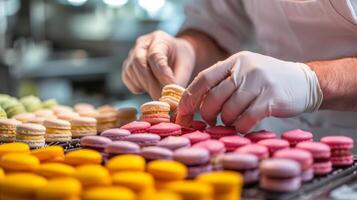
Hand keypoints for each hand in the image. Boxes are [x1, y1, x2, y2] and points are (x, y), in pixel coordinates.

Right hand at [122, 31, 194, 99]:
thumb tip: (171, 99)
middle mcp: (142, 44)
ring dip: (145, 86)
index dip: (161, 74)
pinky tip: (149, 88)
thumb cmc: (180, 59)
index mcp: (160, 39)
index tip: (169, 88)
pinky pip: (128, 79)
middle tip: (161, 98)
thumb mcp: (185, 67)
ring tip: (160, 93)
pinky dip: (138, 87)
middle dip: (151, 83)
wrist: (173, 55)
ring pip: (132, 72)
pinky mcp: (127, 66)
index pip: (155, 56)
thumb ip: (178, 81)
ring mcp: (132, 54)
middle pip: (139, 62)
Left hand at [176, 51, 322, 132]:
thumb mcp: (244, 73)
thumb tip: (194, 103)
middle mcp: (245, 69)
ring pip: (229, 110)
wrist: (305, 82)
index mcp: (235, 61)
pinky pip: (246, 119)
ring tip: (233, 121)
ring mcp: (259, 83)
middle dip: (208, 114)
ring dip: (227, 121)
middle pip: (213, 97)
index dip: (189, 98)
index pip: (203, 78)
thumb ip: (222, 82)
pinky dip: (241, 127)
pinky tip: (244, 125)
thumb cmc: (267, 82)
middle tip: (211, 121)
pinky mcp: (271, 99)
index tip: (182, 114)